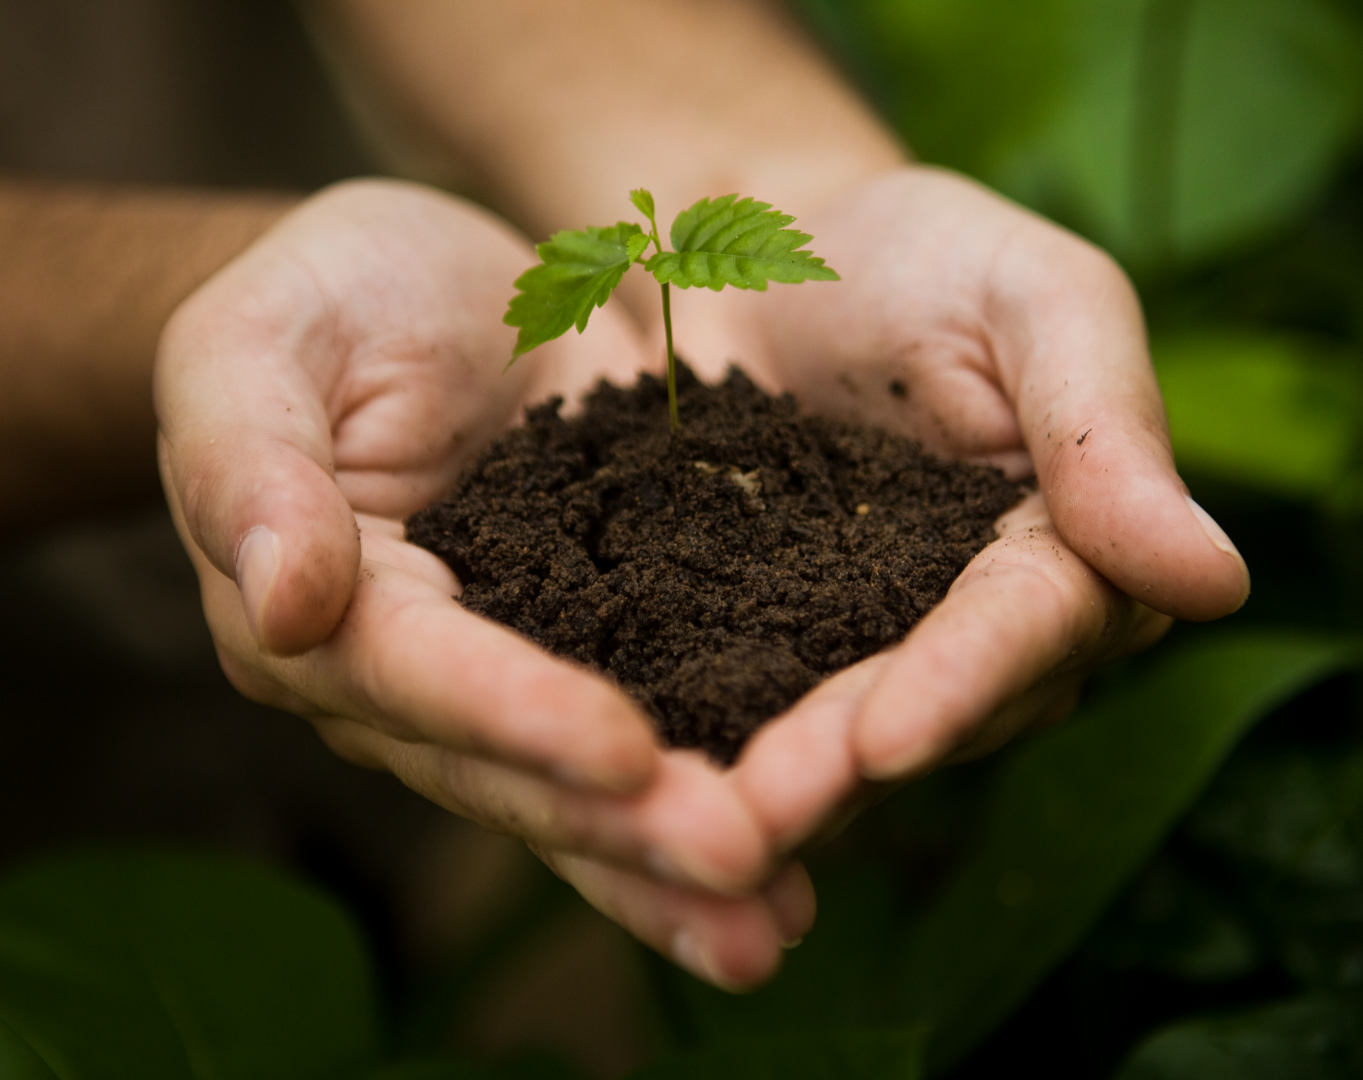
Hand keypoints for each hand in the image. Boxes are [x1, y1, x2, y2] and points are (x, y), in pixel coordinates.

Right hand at [155, 179, 810, 987]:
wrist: (436, 285)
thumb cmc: (328, 296)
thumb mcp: (260, 343)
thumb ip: (253, 465)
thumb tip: (280, 607)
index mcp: (327, 614)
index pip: (418, 678)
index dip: (514, 717)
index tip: (623, 756)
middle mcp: (420, 680)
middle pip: (515, 769)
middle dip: (626, 828)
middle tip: (743, 870)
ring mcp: (520, 671)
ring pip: (593, 785)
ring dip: (680, 858)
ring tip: (779, 920)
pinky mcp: (608, 642)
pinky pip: (666, 723)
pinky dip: (729, 780)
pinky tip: (811, 839)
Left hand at [659, 165, 1250, 854]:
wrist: (758, 245)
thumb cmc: (917, 252)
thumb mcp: (1030, 298)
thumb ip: (1108, 429)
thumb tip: (1218, 584)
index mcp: (1072, 547)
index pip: (1029, 626)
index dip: (962, 684)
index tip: (891, 737)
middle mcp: (983, 627)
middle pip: (930, 708)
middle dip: (844, 767)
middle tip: (753, 820)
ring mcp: (870, 646)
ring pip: (837, 737)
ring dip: (771, 790)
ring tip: (693, 835)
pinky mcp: (770, 645)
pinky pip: (743, 705)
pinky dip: (702, 749)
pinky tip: (640, 801)